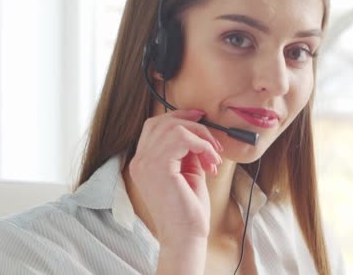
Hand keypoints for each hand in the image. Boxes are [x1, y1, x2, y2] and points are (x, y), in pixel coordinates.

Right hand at [128, 109, 222, 244]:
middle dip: (192, 124)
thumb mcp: (189, 173)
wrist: (185, 235)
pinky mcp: (158, 167)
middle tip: (212, 140)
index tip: (201, 118)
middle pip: (162, 122)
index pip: (155, 126)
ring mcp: (145, 163)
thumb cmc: (188, 209)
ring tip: (213, 157)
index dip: (179, 117)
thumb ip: (188, 152)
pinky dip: (202, 145)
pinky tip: (211, 161)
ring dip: (201, 137)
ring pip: (174, 127)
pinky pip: (182, 138)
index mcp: (143, 162)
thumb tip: (199, 133)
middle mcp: (139, 161)